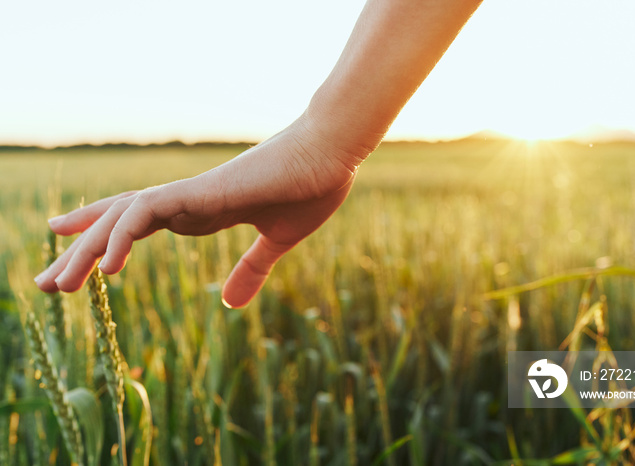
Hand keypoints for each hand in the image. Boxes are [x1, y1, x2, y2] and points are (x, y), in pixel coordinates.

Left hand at [34, 114, 367, 307]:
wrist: (332, 154)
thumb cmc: (310, 189)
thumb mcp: (276, 243)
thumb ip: (252, 269)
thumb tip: (230, 303)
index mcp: (202, 211)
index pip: (140, 223)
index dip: (106, 238)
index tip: (76, 257)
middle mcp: (187, 201)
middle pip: (119, 222)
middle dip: (81, 251)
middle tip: (47, 283)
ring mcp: (192, 193)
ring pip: (122, 216)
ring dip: (87, 248)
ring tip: (58, 285)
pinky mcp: (202, 190)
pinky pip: (149, 210)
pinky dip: (123, 234)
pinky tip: (109, 267)